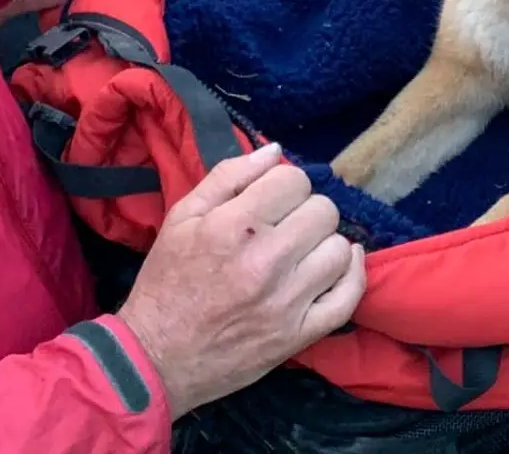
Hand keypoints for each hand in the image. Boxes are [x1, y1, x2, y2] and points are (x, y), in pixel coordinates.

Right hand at [119, 144, 365, 415]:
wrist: (156, 358)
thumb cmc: (166, 283)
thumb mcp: (182, 217)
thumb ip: (228, 175)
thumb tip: (276, 150)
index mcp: (233, 226)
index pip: (294, 180)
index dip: (284, 185)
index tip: (271, 200)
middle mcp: (265, 261)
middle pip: (323, 211)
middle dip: (305, 211)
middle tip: (285, 226)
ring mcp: (286, 302)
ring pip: (340, 249)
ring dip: (323, 244)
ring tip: (301, 252)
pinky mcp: (299, 335)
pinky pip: (348, 297)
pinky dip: (352, 276)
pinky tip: (341, 264)